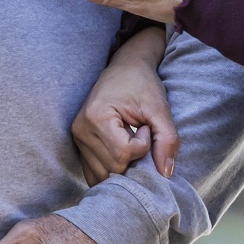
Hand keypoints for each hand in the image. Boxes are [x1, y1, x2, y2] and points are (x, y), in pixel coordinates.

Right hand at [73, 35, 178, 184]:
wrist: (125, 68)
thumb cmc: (142, 84)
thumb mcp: (160, 108)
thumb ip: (167, 139)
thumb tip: (165, 173)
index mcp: (96, 117)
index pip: (123, 153)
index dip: (144, 145)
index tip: (146, 126)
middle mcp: (81, 130)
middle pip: (113, 168)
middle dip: (134, 157)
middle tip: (139, 133)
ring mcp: (77, 139)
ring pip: (103, 175)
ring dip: (124, 165)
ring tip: (129, 140)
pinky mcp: (79, 145)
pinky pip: (93, 173)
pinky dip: (111, 171)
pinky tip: (122, 154)